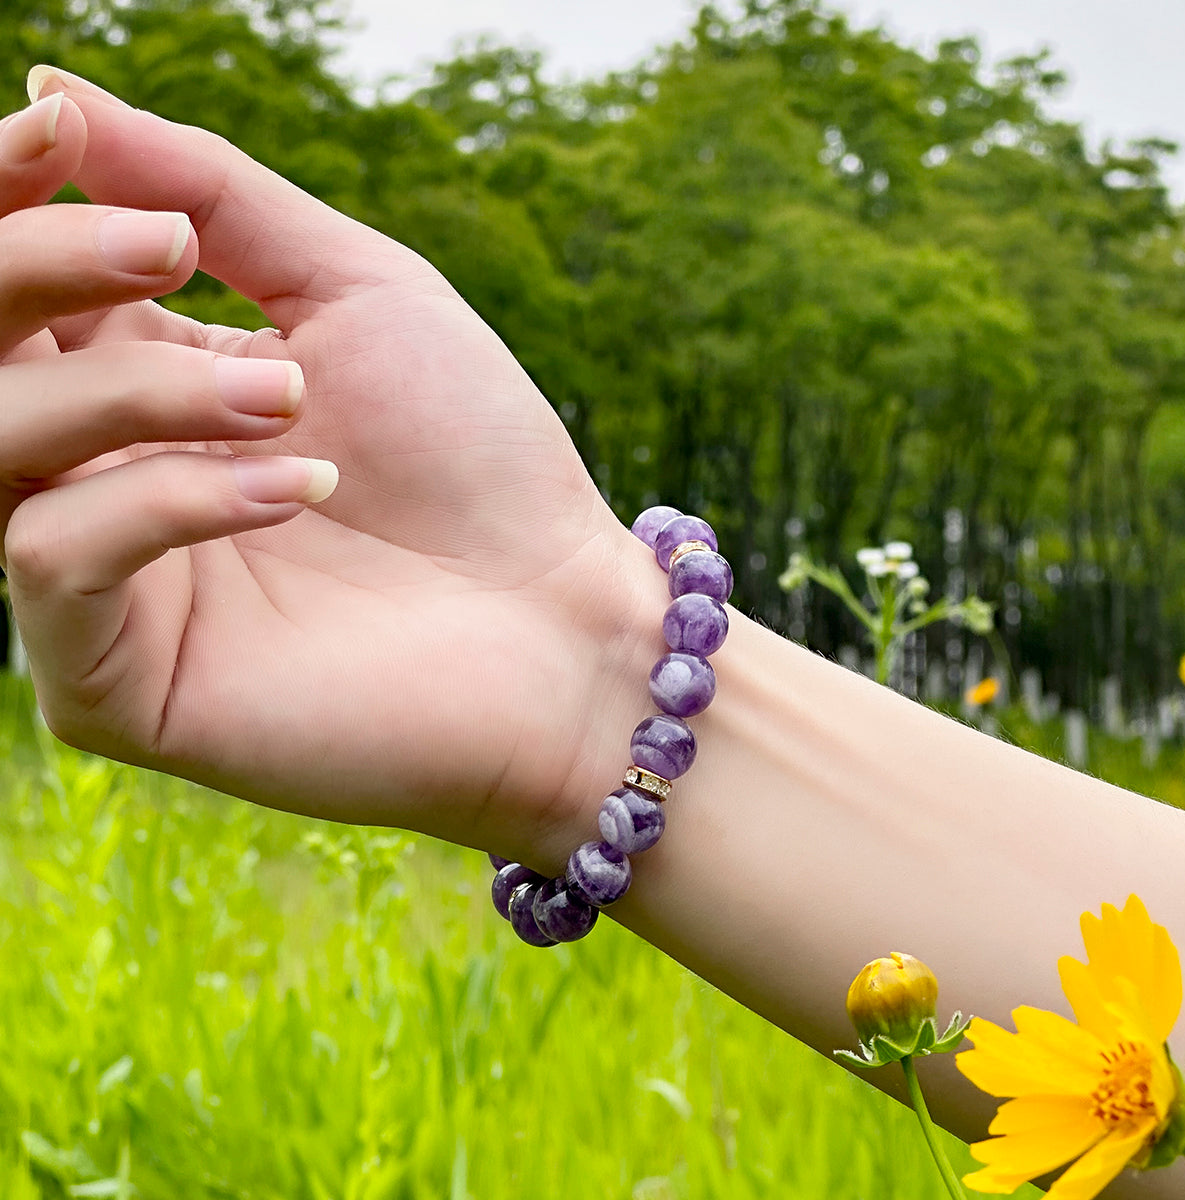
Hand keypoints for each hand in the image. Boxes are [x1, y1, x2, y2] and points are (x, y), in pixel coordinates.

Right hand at [1, 68, 655, 866]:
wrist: (557, 619)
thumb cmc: (474, 457)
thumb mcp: (358, 293)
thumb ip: (214, 195)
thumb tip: (54, 90)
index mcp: (148, 382)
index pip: (11, 281)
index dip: (10, 197)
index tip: (62, 132)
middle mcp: (103, 476)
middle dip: (40, 266)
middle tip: (173, 247)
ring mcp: (105, 584)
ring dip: (139, 389)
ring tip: (289, 395)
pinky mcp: (116, 683)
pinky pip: (57, 559)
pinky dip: (173, 496)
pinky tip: (300, 489)